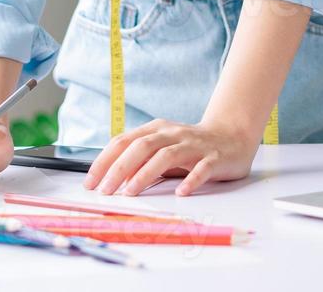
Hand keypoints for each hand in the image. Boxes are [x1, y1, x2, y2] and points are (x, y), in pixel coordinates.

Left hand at [83, 117, 258, 196]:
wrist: (232, 135)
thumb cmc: (191, 146)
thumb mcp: (162, 149)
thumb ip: (141, 161)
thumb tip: (113, 180)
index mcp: (157, 130)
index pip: (124, 141)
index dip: (104, 161)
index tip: (90, 182)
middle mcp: (173, 134)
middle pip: (142, 146)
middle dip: (119, 168)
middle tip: (105, 191)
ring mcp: (194, 145)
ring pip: (167, 156)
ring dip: (145, 174)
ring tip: (131, 192)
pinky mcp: (214, 158)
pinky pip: (202, 168)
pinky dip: (191, 180)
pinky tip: (181, 192)